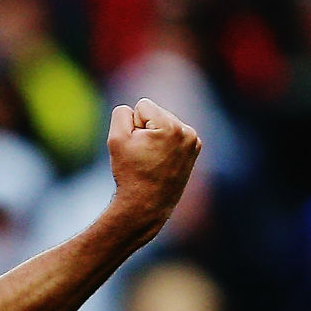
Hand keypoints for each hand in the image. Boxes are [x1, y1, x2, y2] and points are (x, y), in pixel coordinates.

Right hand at [106, 98, 201, 232]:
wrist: (146, 204)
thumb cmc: (130, 172)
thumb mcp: (116, 138)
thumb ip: (122, 113)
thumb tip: (135, 110)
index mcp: (171, 127)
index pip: (142, 106)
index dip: (133, 125)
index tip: (136, 147)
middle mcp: (187, 132)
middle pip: (155, 113)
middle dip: (146, 129)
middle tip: (143, 155)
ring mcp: (193, 141)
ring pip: (164, 123)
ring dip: (155, 136)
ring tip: (151, 159)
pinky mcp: (194, 149)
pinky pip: (173, 134)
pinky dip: (164, 143)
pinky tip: (160, 160)